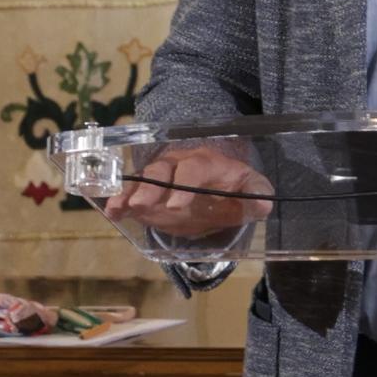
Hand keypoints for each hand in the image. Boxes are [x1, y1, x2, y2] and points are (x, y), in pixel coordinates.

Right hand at [101, 140, 251, 238]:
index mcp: (204, 162)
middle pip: (160, 170)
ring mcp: (160, 177)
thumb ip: (256, 195)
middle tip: (141, 205)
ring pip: (141, 180)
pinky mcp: (147, 191)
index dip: (183, 185)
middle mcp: (178, 164)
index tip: (176, 206)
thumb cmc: (232, 185)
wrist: (216, 183)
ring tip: (119, 208)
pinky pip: (131, 193)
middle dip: (150, 187)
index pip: (193, 169)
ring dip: (129, 194)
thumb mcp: (249, 188)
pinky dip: (120, 202)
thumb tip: (263, 204)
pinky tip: (112, 214)